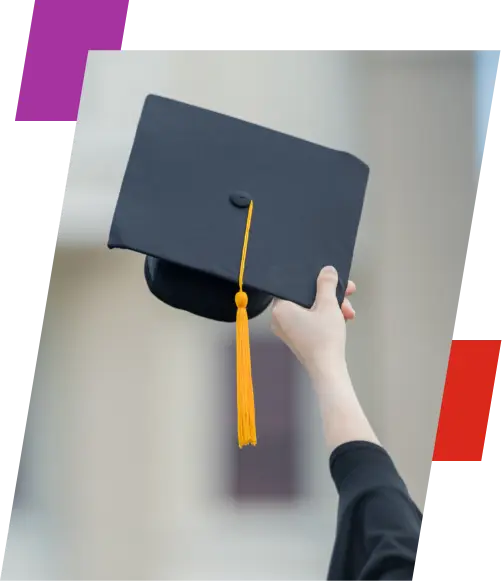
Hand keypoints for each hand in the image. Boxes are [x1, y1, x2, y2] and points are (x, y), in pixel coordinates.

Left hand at [272, 266, 378, 449]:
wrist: (328, 371)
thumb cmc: (325, 339)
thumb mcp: (329, 305)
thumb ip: (326, 284)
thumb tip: (327, 270)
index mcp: (280, 308)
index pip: (295, 284)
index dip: (315, 279)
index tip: (331, 278)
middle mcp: (279, 319)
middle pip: (306, 296)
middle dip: (330, 294)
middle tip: (347, 290)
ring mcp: (288, 330)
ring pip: (312, 308)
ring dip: (332, 306)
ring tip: (349, 311)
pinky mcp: (297, 338)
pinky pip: (311, 320)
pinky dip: (326, 317)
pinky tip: (343, 318)